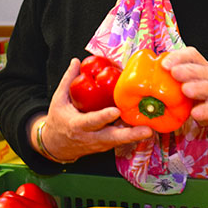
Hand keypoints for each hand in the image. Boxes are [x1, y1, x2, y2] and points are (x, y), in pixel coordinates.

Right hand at [30, 58, 152, 161]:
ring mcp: (100, 144)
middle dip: (130, 135)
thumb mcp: (58, 100)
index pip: (92, 122)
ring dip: (136, 135)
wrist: (56, 146)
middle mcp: (91, 137)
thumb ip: (68, 81)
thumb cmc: (58, 121)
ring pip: (120, 141)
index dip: (104, 117)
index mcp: (77, 125)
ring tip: (151, 128)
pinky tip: (146, 127)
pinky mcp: (107, 145)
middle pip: (113, 138)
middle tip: (147, 130)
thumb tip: (76, 61)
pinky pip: (121, 140)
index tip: (115, 111)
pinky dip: (133, 135)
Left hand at [162, 47, 207, 139]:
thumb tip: (157, 81)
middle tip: (172, 72)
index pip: (193, 54)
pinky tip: (195, 114)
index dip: (178, 56)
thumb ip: (186, 81)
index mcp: (207, 69)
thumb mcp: (204, 85)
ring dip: (196, 88)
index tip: (164, 63)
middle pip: (199, 69)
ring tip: (185, 90)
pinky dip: (203, 111)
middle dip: (184, 70)